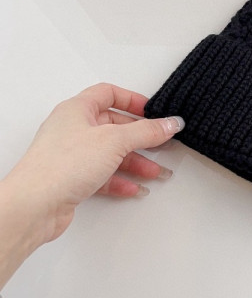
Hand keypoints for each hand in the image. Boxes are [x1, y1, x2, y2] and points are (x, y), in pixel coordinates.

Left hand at [0, 86, 183, 291]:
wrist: (37, 203)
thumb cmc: (62, 165)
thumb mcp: (114, 140)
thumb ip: (145, 132)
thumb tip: (168, 123)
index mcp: (77, 109)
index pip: (108, 94)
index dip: (132, 101)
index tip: (153, 111)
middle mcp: (72, 129)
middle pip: (113, 127)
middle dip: (140, 139)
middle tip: (161, 144)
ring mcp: (71, 155)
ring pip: (109, 154)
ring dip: (135, 163)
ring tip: (156, 173)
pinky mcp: (71, 180)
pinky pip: (101, 176)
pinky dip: (120, 181)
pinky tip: (134, 188)